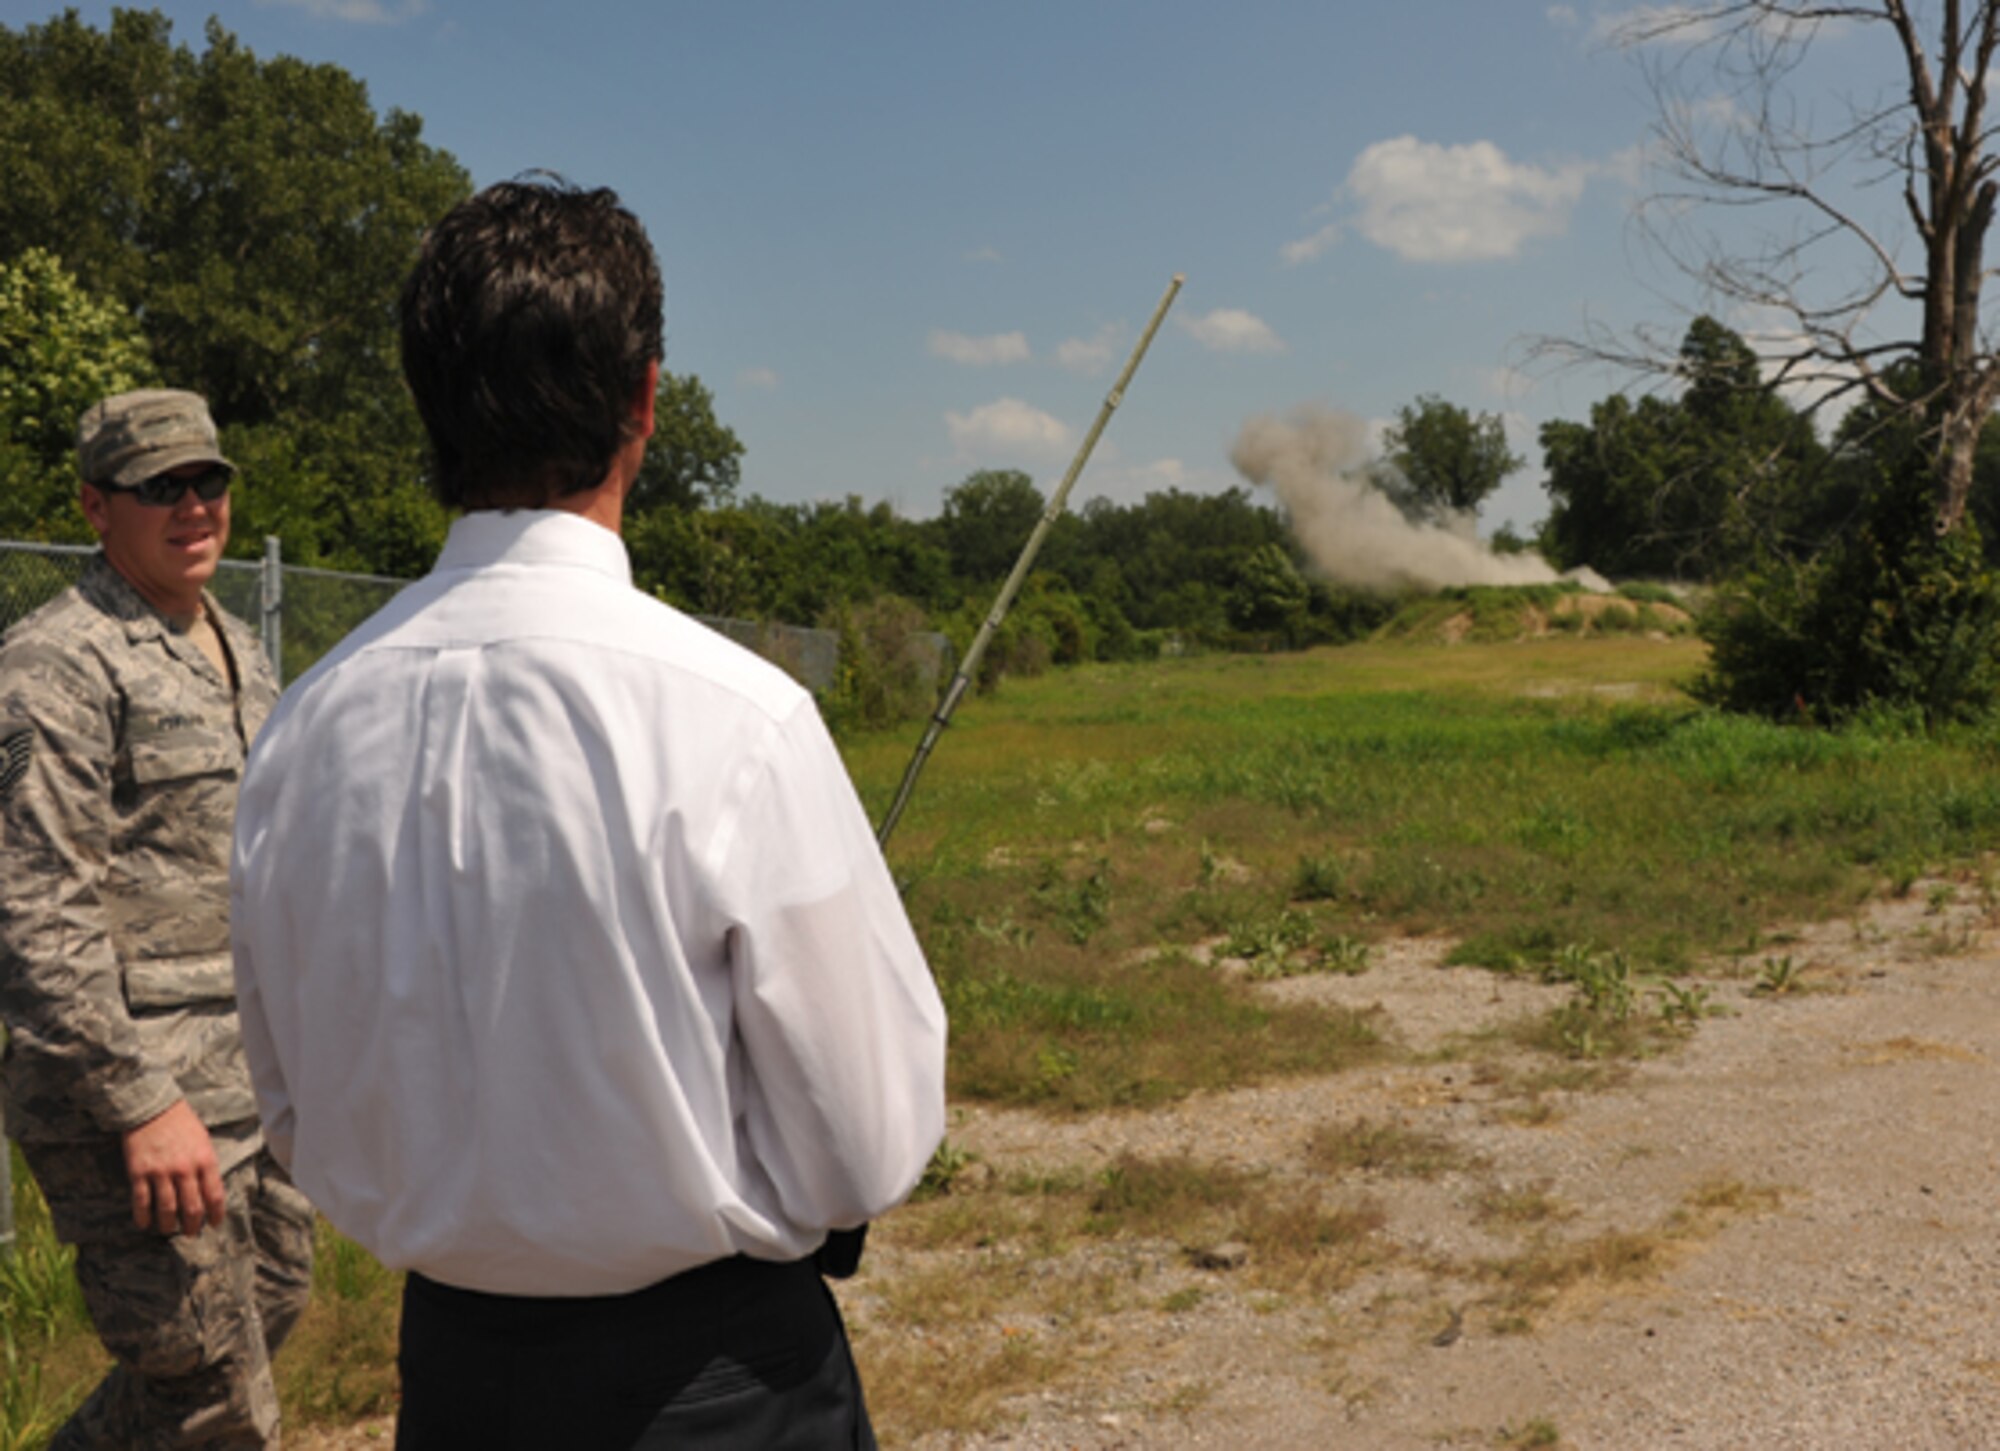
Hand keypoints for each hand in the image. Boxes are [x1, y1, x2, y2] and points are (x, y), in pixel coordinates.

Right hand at [121, 1099, 225, 1236]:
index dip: (216, 1215)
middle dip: (193, 1226)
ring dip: (168, 1226)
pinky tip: (145, 1225)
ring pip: (167, 1210)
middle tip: (191, 1233)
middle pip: (192, 1208)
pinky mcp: (139, 1173)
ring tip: (169, 1231)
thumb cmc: (181, 1123)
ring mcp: (161, 1172)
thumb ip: (206, 1164)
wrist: (152, 1107)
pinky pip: (142, 1202)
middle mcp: (185, 1169)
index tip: (214, 1225)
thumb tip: (209, 1190)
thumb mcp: (203, 1140)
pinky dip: (143, 1217)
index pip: (215, 1196)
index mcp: (205, 1160)